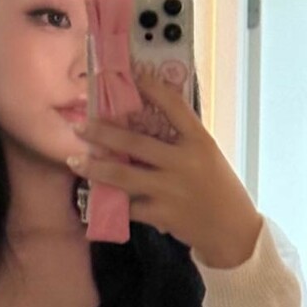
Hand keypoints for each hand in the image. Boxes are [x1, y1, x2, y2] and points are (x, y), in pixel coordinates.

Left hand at [66, 63, 263, 268]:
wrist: (232, 231)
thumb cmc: (219, 188)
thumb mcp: (207, 156)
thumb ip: (181, 140)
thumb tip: (142, 119)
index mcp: (200, 142)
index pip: (174, 105)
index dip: (151, 88)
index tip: (131, 75)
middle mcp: (184, 163)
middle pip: (136, 143)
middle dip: (103, 133)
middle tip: (80, 126)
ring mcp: (171, 190)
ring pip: (123, 176)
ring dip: (95, 168)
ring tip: (74, 160)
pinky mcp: (162, 214)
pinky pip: (128, 206)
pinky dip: (111, 202)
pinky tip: (94, 197)